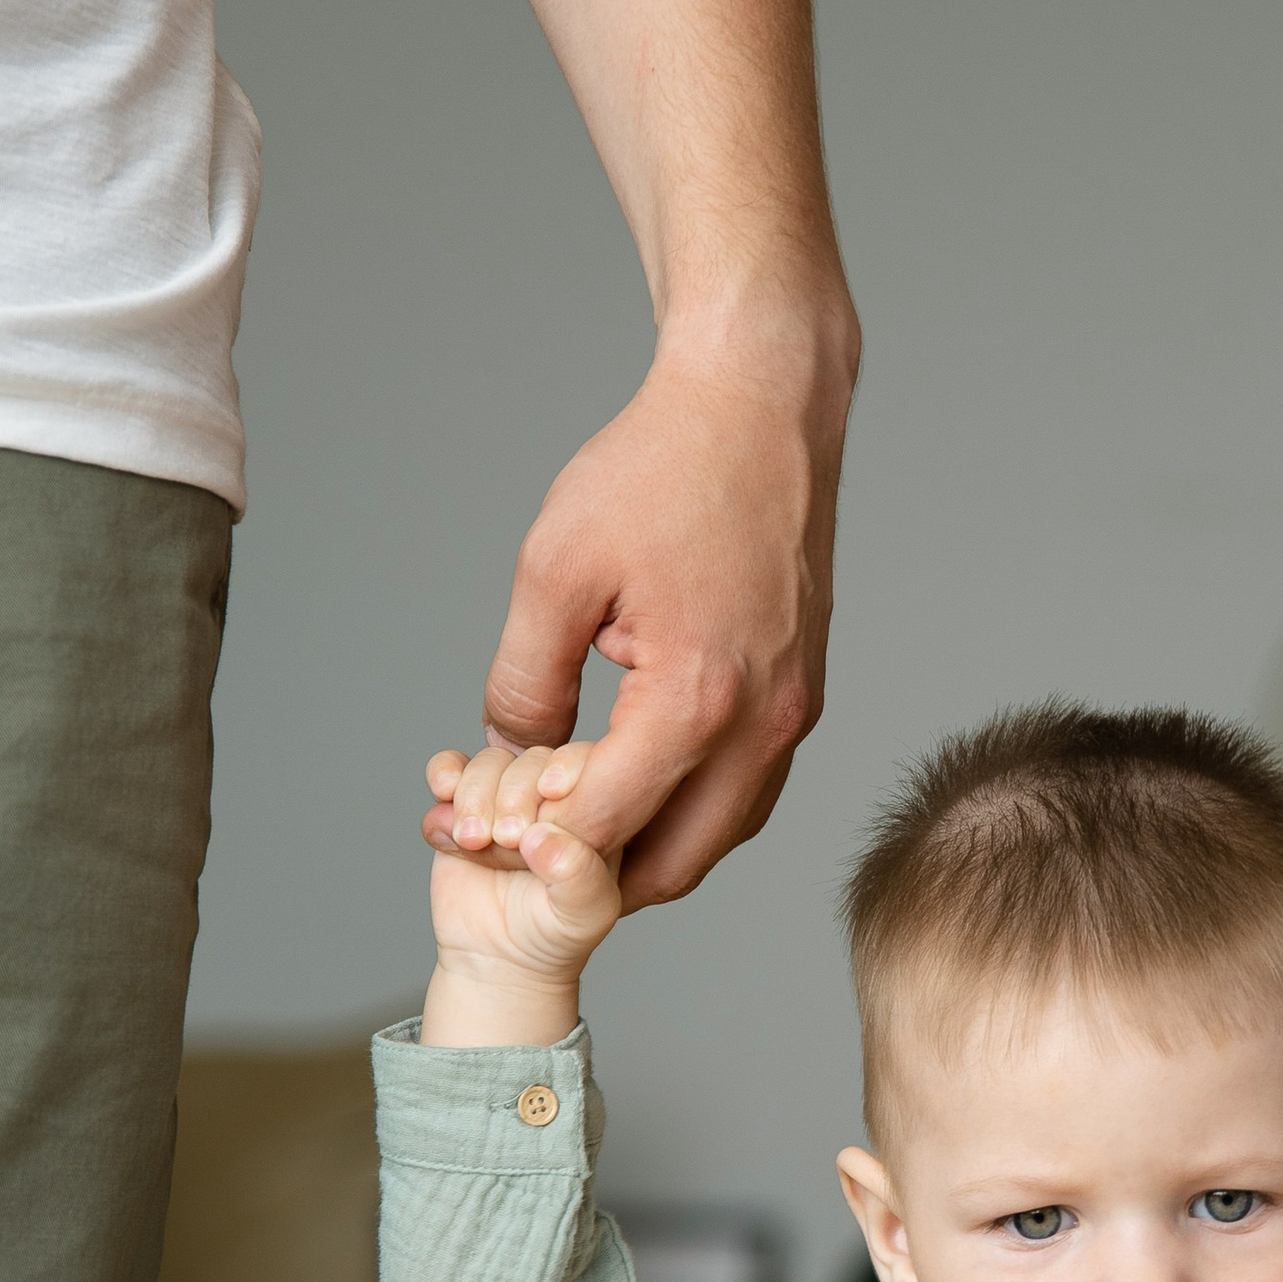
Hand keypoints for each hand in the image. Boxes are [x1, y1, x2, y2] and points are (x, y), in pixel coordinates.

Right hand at [420, 742, 622, 1047]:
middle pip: (533, 759)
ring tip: (474, 842)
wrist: (501, 960)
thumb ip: (577, 875)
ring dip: (475, 795)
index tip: (551, 795)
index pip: (590, 764)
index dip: (567, 769)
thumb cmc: (556, 934)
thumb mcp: (584, 915)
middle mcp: (553, 794)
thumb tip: (543, 836)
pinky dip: (444, 776)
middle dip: (514, 794)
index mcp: (597, 808)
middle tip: (506, 840)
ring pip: (489, 763)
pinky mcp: (464, 805)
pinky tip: (445, 803)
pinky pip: (450, 768)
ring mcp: (506, 796)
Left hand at [476, 322, 851, 912]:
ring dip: (649, 849)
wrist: (759, 404)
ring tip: (572, 825)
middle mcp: (763, 724)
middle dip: (593, 877)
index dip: (530, 846)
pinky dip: (692, 807)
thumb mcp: (554, 572)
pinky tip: (634, 781)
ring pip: (720, 835)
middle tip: (525, 856)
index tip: (479, 838)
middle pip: (675, 865)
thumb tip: (507, 752)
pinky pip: (747, 788)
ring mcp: (794, 713)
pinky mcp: (803, 693)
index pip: (604, 827)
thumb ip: (524, 681)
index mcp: (696, 701)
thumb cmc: (661, 469)